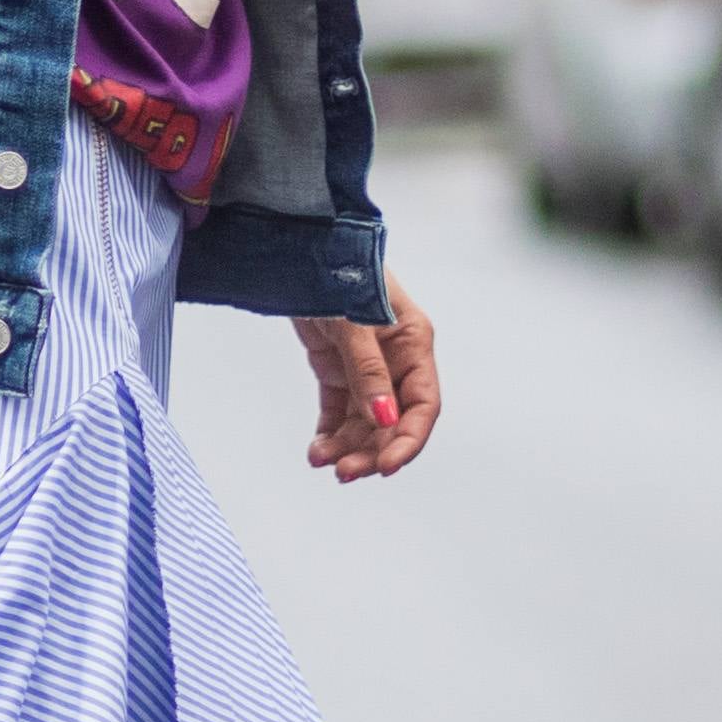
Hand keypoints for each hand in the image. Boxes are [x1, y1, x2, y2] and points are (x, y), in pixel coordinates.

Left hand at [294, 277, 441, 482]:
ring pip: (364, 422)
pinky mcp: (338, 369)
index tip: (387, 468)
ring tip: (321, 461)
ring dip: (346, 447)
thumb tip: (383, 420)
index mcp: (414, 343)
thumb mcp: (353, 322)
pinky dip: (329, 434)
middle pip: (393, 421)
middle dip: (372, 450)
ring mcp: (367, 366)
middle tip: (345, 473)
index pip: (422, 406)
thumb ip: (368, 372)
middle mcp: (395, 359)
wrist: (298, 248)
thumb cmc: (335, 273)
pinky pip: (339, 412)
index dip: (408, 441)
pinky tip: (316, 451)